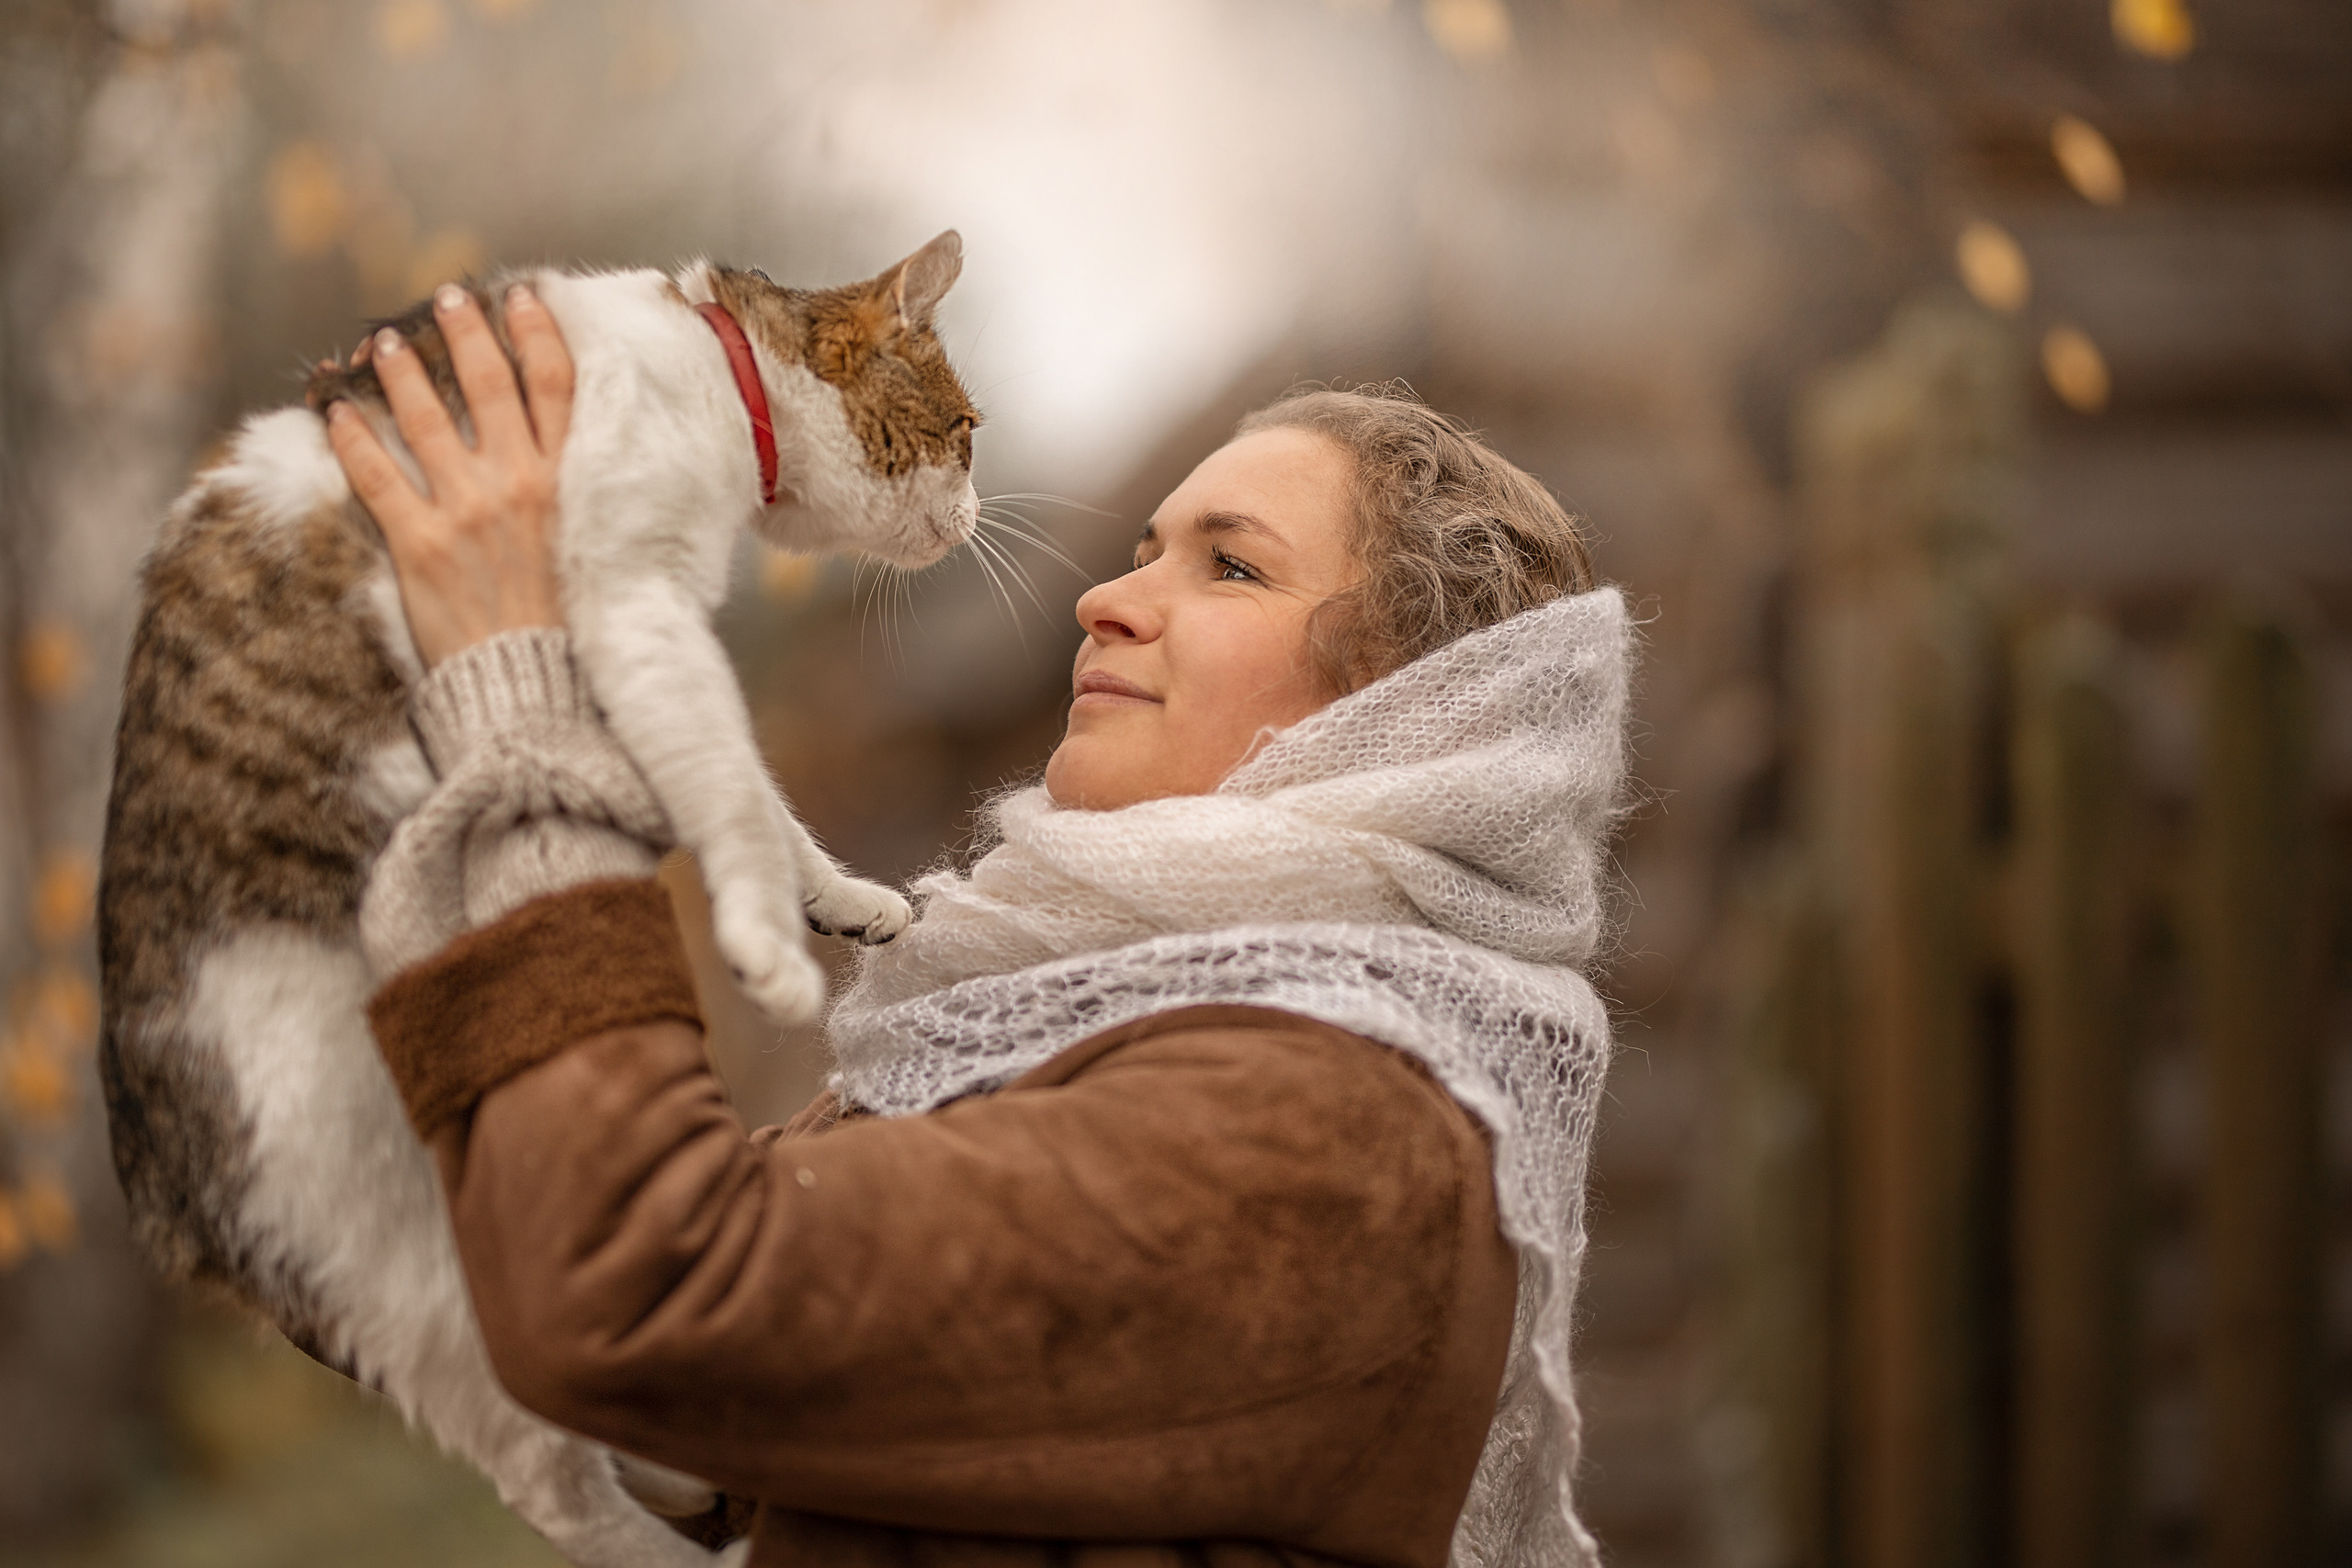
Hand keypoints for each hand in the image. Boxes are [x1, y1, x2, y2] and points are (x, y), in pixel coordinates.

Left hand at [325, 283, 572, 666]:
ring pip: (426, 418)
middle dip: (464, 330)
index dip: (535, 333)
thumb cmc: (570, 627)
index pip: (555, 386)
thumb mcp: (595, 549)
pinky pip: (377, 477)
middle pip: (489, 383)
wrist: (535, 687)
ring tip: (385, 342)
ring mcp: (466, 511)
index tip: (519, 298)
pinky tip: (334, 412)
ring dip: (401, 370)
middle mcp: (520, 483)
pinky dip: (351, 440)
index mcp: (568, 483)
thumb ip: (575, 496)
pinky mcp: (420, 545)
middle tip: (445, 298)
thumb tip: (565, 461)